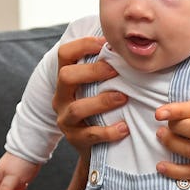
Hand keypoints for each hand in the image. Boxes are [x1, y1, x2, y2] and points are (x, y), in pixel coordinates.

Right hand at [53, 36, 128, 154]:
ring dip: (102, 101)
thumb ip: (106, 66)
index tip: (106, 43)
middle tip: (116, 70)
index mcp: (66, 79)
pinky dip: (109, 131)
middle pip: (66, 76)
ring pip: (77, 108)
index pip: (65, 54)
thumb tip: (128, 42)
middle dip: (92, 71)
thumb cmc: (100, 107)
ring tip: (124, 98)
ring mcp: (65, 119)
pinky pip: (90, 134)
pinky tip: (125, 127)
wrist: (93, 147)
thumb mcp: (97, 86)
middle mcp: (61, 97)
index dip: (83, 45)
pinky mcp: (75, 139)